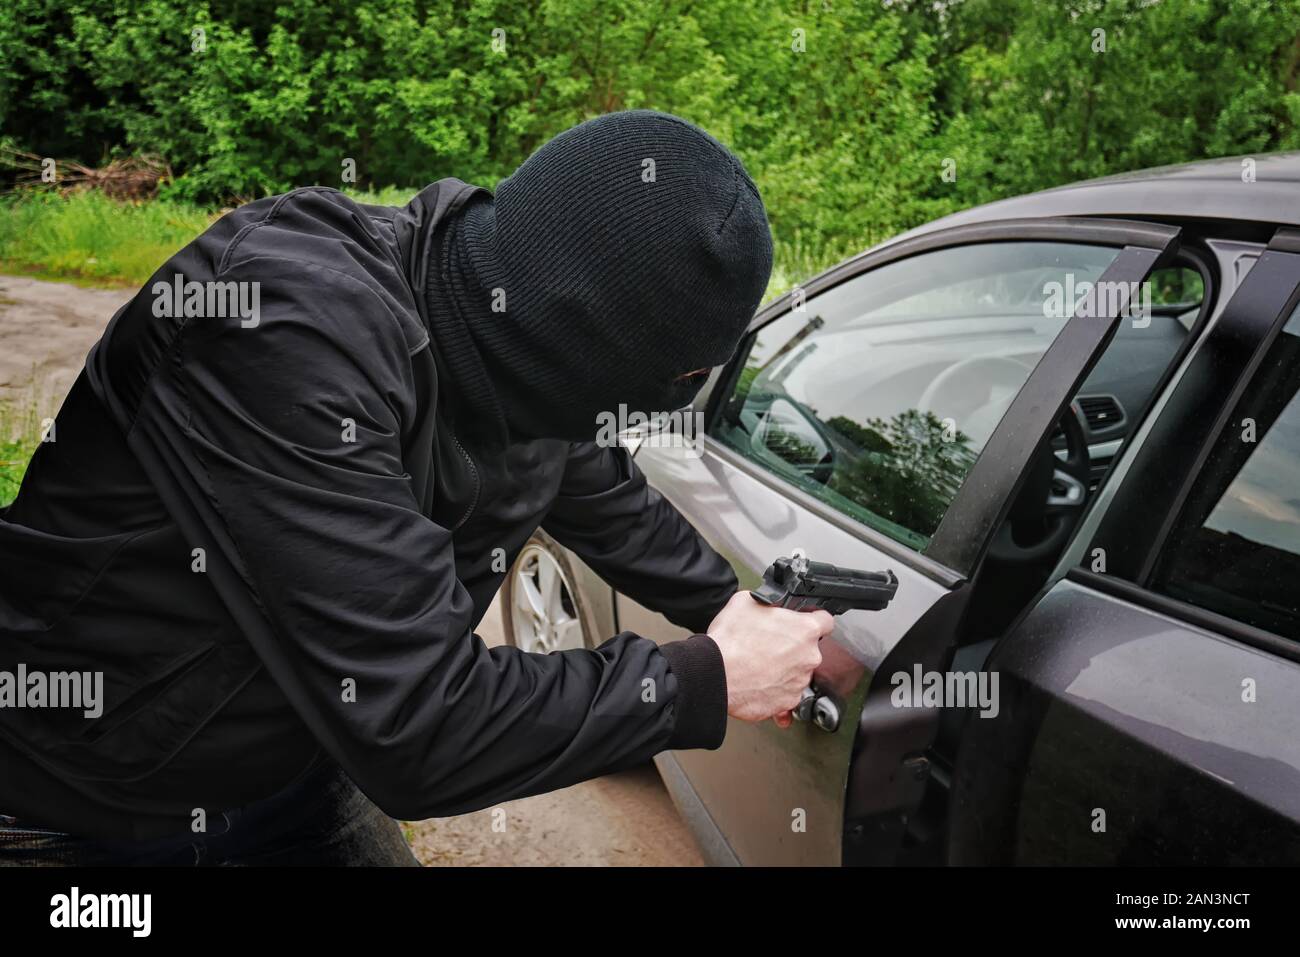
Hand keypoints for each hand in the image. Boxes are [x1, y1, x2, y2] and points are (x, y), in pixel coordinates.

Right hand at [706, 591, 832, 723]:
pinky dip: (774, 690)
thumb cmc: (730, 641)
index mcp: (805, 629)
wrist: (714, 675)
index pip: (825, 620)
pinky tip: (757, 682)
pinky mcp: (787, 703)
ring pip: (797, 672)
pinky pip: (785, 694)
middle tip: (769, 645)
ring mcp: (799, 682)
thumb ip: (767, 603)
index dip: (812, 619)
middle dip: (792, 647)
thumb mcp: (745, 602)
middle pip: (809, 649)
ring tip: (758, 665)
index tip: (802, 623)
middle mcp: (809, 657)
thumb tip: (767, 605)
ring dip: (783, 669)